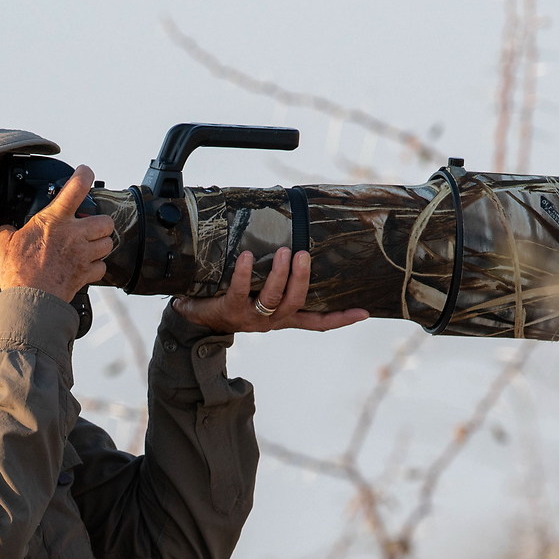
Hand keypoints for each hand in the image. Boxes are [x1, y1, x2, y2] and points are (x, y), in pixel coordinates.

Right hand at [0, 165, 112, 304]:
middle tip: (89, 227)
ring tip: (89, 247)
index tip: (85, 173)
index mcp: (54, 220)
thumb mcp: (4, 244)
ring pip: (108, 244)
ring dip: (101, 245)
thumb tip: (5, 229)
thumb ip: (7, 231)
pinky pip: (102, 268)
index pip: (76, 187)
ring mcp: (83, 255)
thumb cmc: (18, 273)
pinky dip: (97, 268)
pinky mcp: (86, 274)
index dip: (84, 175)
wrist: (30, 301)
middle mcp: (74, 235)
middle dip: (100, 223)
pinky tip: (85, 268)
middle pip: (105, 221)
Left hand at [175, 244, 368, 333]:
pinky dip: (244, 271)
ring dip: (280, 274)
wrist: (194, 317)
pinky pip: (240, 290)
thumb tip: (293, 237)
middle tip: (304, 254)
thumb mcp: (259, 291)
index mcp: (282, 316)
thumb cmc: (231, 299)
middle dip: (302, 278)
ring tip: (284, 251)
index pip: (316, 321)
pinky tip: (247, 256)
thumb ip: (278, 274)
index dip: (340, 318)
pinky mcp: (229, 310)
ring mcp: (250, 317)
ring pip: (273, 298)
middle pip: (296, 302)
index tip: (364, 312)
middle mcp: (270, 320)